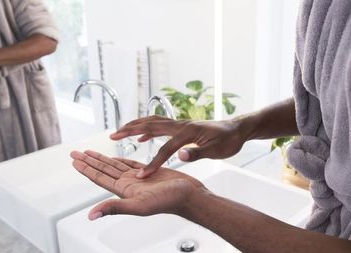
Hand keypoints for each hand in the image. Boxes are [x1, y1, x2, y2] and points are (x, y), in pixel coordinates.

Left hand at [70, 150, 205, 219]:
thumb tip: (92, 215)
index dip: (86, 169)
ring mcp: (139, 178)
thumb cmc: (170, 202)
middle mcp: (129, 184)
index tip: (74, 161)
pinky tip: (115, 157)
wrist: (190, 196)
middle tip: (75, 153)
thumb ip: (115, 207)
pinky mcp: (150, 172)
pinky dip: (121, 159)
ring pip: (115, 166)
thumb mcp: (139, 205)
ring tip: (89, 153)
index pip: (99, 178)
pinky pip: (131, 163)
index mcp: (124, 190)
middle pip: (103, 170)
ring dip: (102, 159)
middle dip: (89, 161)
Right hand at [111, 116, 247, 177]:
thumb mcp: (216, 150)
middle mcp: (181, 125)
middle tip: (113, 135)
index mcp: (188, 132)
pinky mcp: (182, 126)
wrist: (238, 128)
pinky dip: (147, 129)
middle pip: (150, 126)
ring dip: (135, 125)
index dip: (153, 163)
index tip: (141, 176)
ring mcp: (180, 124)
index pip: (166, 149)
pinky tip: (141, 137)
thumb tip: (181, 156)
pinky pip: (160, 126)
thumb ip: (198, 153)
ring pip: (152, 122)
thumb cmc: (229, 140)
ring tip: (119, 131)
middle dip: (130, 130)